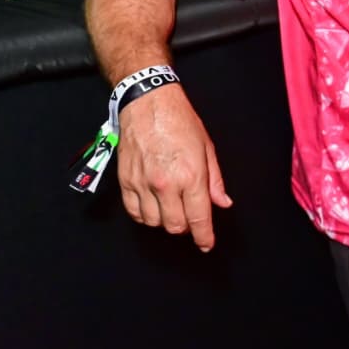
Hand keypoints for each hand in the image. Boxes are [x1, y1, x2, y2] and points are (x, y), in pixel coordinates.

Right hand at [117, 84, 231, 251]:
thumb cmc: (180, 121)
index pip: (199, 218)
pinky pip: (134, 212)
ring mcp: (143, 184)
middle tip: (191, 215)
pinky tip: (153, 205)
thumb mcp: (207, 148)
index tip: (206, 244)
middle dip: (186, 227)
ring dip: (165, 220)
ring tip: (172, 206)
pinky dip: (145, 215)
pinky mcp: (126, 182)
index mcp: (190, 176)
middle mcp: (166, 184)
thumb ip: (215, 180)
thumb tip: (222, 202)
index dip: (204, 237)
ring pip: (154, 222)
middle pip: (175, 226)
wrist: (148, 104)